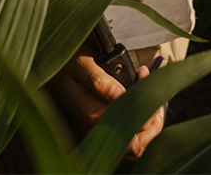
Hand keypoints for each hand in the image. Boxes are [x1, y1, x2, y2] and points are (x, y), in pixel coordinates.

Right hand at [46, 51, 162, 159]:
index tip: (145, 76)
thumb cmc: (68, 64)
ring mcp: (102, 132)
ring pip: (136, 147)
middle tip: (157, 93)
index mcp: (92, 116)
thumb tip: (119, 94)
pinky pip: (131, 141)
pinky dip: (145, 127)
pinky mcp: (105, 129)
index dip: (147, 109)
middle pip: (137, 147)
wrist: (54, 69)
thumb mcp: (81, 64)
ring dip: (152, 125)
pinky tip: (146, 104)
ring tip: (154, 97)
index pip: (131, 130)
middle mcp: (98, 130)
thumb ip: (98, 80)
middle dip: (154, 123)